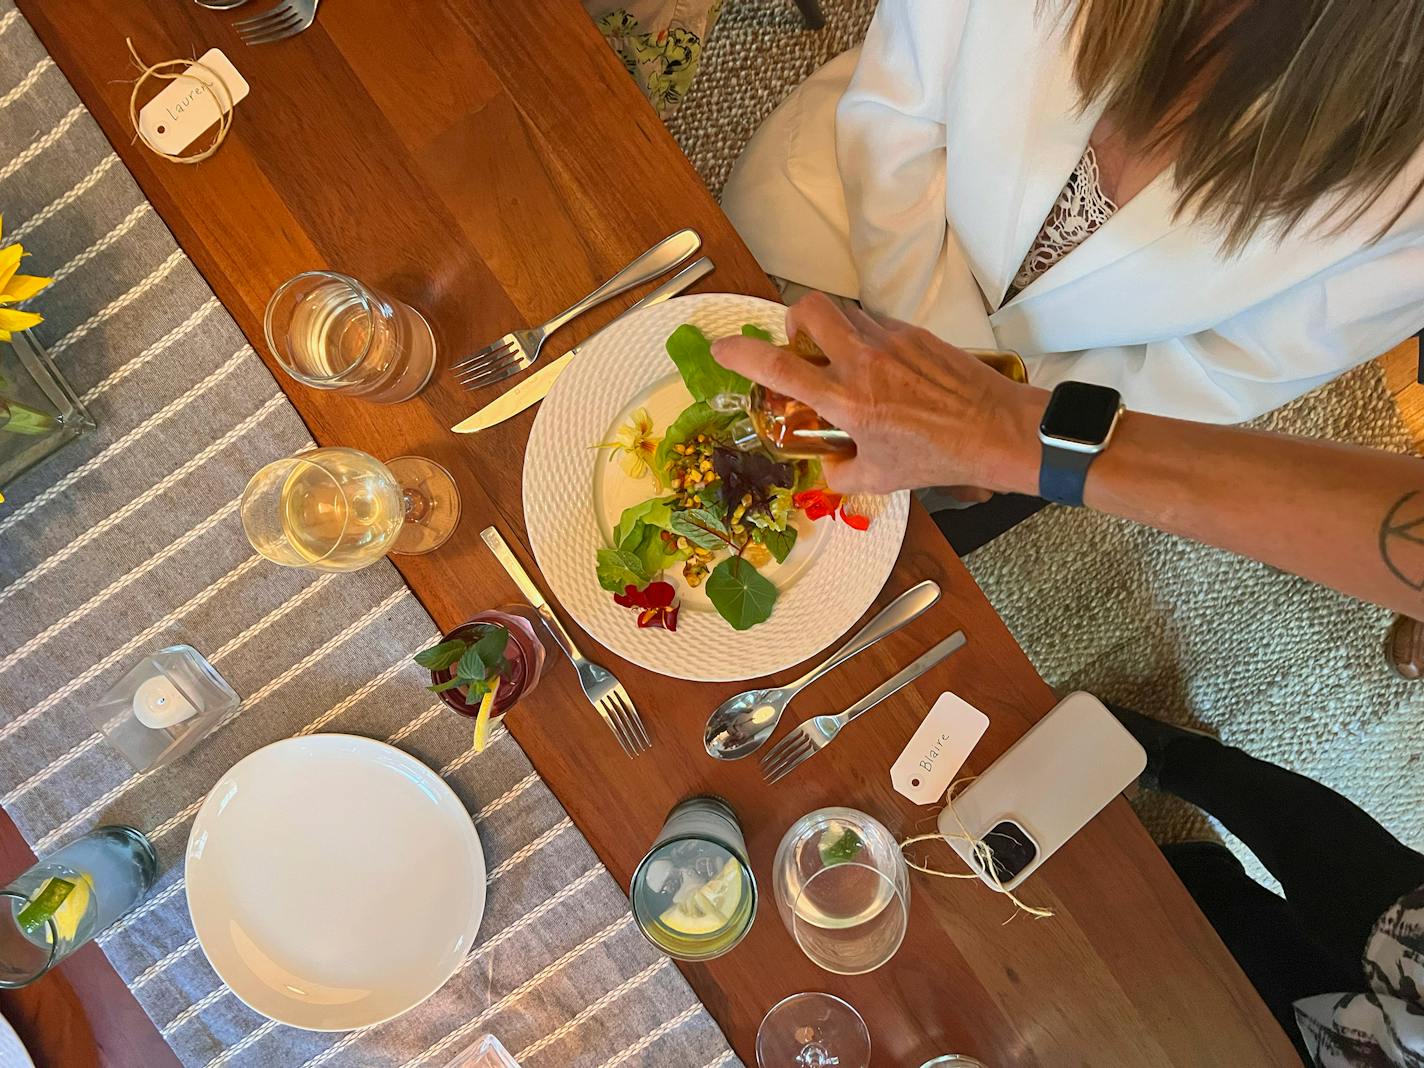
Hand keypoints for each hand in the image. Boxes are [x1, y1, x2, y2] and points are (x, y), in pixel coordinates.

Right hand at [710, 293, 1045, 494]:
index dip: (742, 354)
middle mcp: (863, 361)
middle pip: (810, 309)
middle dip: (793, 321)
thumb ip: (841, 472)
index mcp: (846, 399)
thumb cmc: (937, 457)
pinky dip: (865, 337)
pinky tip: (878, 366)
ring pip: (844, 313)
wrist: (995, 430)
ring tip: (840, 359)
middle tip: (797, 345)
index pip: (779, 367)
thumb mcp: (880, 477)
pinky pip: (876, 323)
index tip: (722, 348)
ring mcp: (891, 340)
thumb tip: (827, 466)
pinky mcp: (915, 333)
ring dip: (830, 329)